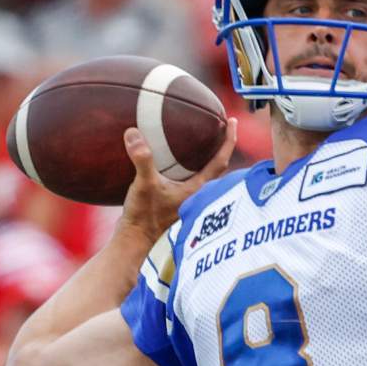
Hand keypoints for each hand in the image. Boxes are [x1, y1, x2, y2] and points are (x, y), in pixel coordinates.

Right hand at [118, 117, 237, 243]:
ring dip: (207, 158)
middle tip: (222, 126)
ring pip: (206, 176)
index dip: (229, 140)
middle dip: (222, 147)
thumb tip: (133, 133)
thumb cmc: (144, 218)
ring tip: (203, 141)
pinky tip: (177, 164)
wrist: (135, 244)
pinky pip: (190, 181)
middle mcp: (198, 195)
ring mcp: (188, 201)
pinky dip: (190, 168)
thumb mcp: (143, 185)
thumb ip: (142, 159)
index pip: (221, 160)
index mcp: (198, 189)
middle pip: (218, 167)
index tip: (233, 121)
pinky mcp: (176, 204)